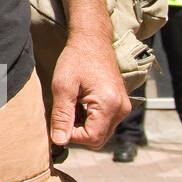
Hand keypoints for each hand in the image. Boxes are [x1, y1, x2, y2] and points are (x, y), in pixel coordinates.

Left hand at [48, 30, 130, 148]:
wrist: (92, 40)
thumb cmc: (76, 59)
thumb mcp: (62, 87)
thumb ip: (61, 116)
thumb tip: (59, 141)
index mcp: (109, 105)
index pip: (91, 138)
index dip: (71, 135)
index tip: (58, 121)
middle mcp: (121, 109)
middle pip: (97, 140)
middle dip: (77, 132)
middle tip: (63, 112)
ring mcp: (123, 108)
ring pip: (101, 133)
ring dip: (83, 126)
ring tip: (72, 105)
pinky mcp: (120, 105)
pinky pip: (105, 123)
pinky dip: (90, 120)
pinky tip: (80, 104)